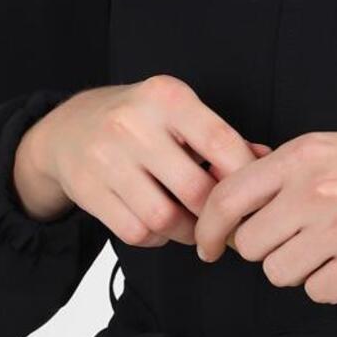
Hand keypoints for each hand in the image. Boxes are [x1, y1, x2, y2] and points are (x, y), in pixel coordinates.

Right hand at [12, 74, 271, 246]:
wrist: (68, 128)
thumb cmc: (140, 121)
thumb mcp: (180, 114)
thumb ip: (223, 139)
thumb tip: (268, 163)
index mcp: (167, 98)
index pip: (221, 142)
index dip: (245, 178)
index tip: (256, 199)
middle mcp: (133, 124)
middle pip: (195, 189)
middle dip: (217, 215)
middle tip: (229, 226)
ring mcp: (107, 158)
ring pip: (165, 218)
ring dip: (188, 232)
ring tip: (195, 228)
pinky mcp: (88, 190)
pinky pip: (137, 232)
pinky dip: (157, 238)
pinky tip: (161, 226)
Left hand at [192, 124, 336, 304]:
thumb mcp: (331, 146)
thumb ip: (279, 168)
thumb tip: (224, 191)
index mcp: (302, 155)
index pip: (228, 198)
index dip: (208, 229)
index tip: (209, 246)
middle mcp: (316, 190)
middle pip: (250, 246)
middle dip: (266, 249)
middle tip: (295, 239)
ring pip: (280, 274)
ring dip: (298, 269)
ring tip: (329, 248)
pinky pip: (319, 293)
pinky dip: (330, 285)